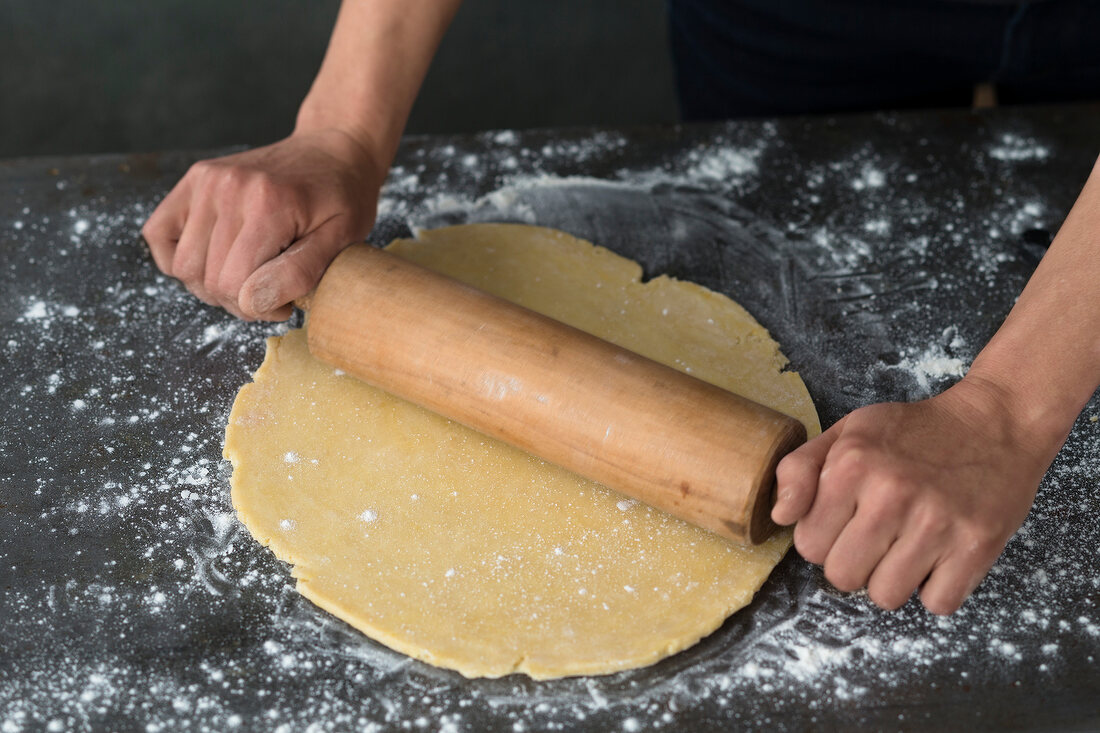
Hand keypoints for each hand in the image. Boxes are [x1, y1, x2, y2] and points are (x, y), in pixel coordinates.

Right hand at [142, 128, 383, 319]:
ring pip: (183, 266)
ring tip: (246, 276)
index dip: (260, 309)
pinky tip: (214, 260)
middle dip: (238, 301)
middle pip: (209, 281)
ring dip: (210, 285)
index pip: (237, 287)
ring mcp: (207, 180)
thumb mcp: (341, 239)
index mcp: (269, 204)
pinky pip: (159, 235)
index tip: (286, 304)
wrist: (332, 149)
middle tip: (270, 292)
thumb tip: (253, 302)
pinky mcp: (194, 179)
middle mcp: (229, 187)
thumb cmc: (342, 198)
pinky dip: (178, 258)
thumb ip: (300, 272)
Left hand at [772, 377, 1052, 613]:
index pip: (808, 545)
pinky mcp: (977, 545)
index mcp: (851, 465)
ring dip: (892, 579)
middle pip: (842, 577)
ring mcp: (936, 522)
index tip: (845, 521)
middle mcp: (891, 494)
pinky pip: (937, 603)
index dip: (823, 538)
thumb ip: (799, 469)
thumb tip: (780, 517)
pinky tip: (939, 555)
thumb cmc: (913, 432)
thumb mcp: (847, 433)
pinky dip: (937, 588)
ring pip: (886, 597)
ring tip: (907, 545)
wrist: (994, 422)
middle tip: (876, 536)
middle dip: (853, 563)